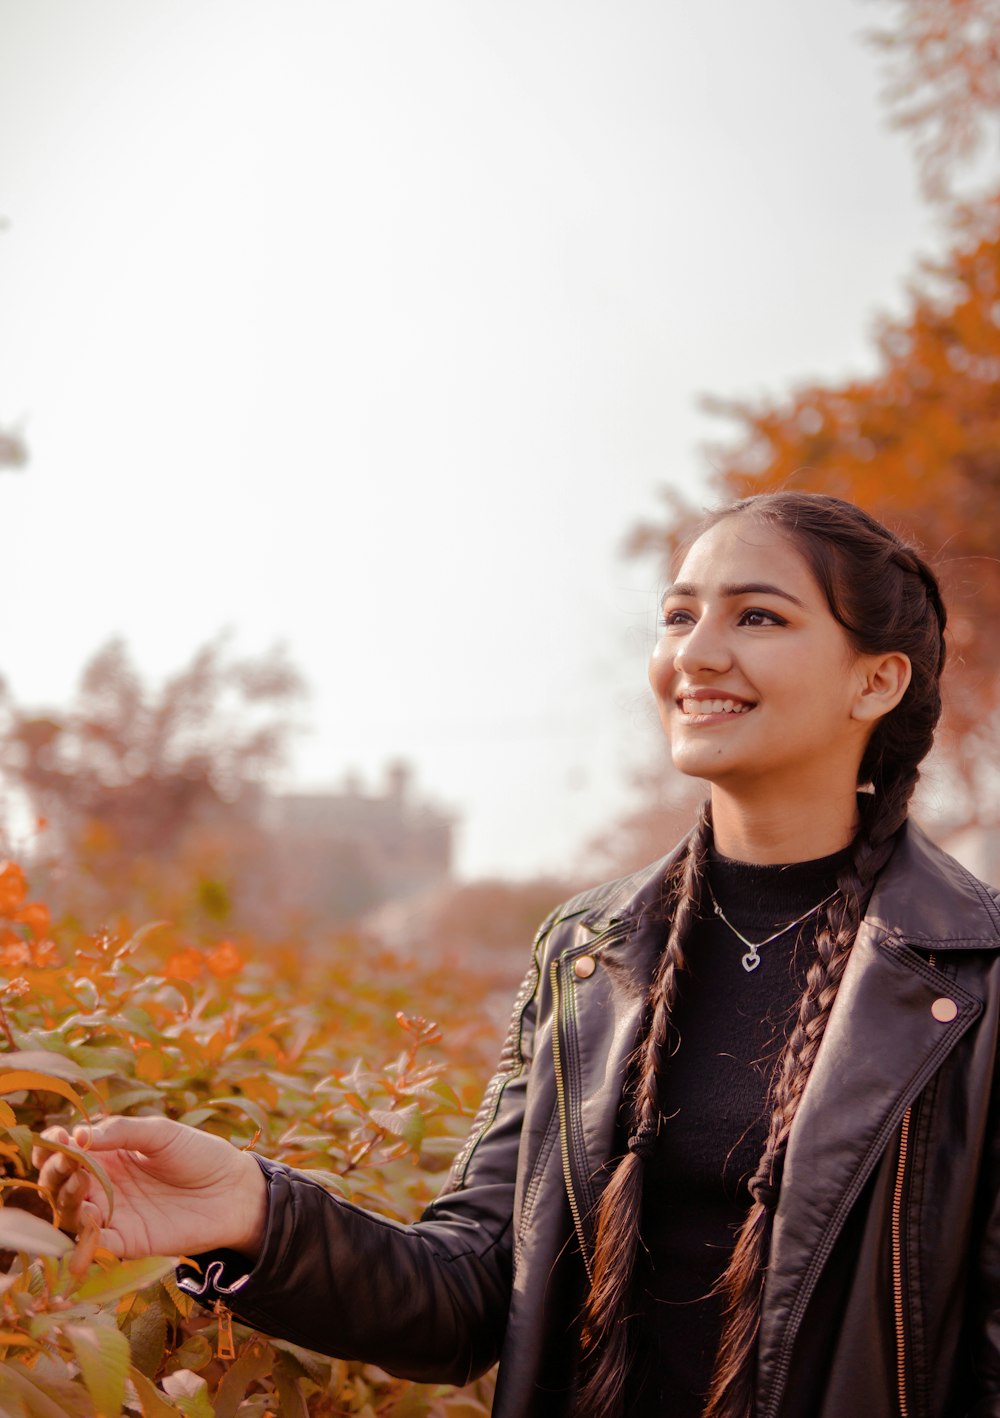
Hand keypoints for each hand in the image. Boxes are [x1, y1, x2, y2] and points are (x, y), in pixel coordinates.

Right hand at [33, 1116, 268, 1261]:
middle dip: (54, 1172)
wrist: (232, 1190)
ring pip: (69, 1214)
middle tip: (67, 1161)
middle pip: (59, 1184)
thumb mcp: (161, 1132)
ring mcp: (112, 1215)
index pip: (65, 1152)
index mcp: (107, 1154)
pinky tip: (90, 1215)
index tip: (54, 1138)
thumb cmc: (198, 1154)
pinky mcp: (126, 1242)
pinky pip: (96, 1244)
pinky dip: (85, 1235)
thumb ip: (121, 1131)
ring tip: (79, 1184)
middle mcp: (102, 1186)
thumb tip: (78, 1135)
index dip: (51, 1146)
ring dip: (66, 1200)